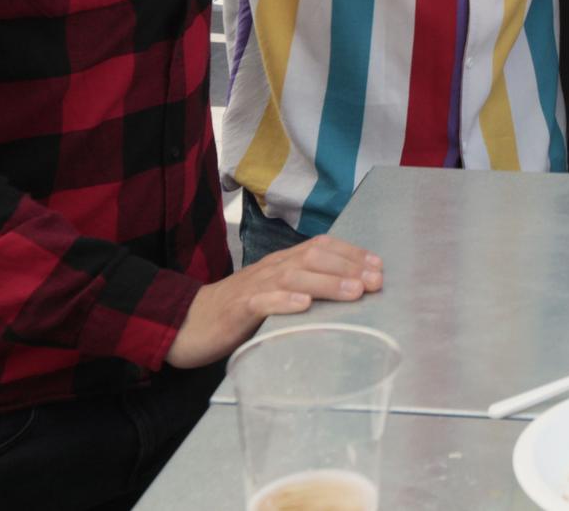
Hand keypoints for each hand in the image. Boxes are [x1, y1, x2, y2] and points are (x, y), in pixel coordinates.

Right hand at [165, 235, 384, 368]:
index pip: (322, 247)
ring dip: (327, 282)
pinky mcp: (237, 308)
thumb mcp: (275, 293)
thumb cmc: (238, 309)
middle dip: (349, 267)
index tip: (379, 266)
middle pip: (314, 257)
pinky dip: (284, 302)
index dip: (352, 254)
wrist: (189, 321)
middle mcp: (272, 268)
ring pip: (294, 276)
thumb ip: (304, 287)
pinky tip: (303, 306)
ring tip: (354, 291)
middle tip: (376, 282)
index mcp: (282, 262)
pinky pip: (262, 301)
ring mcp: (254, 286)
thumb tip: (348, 290)